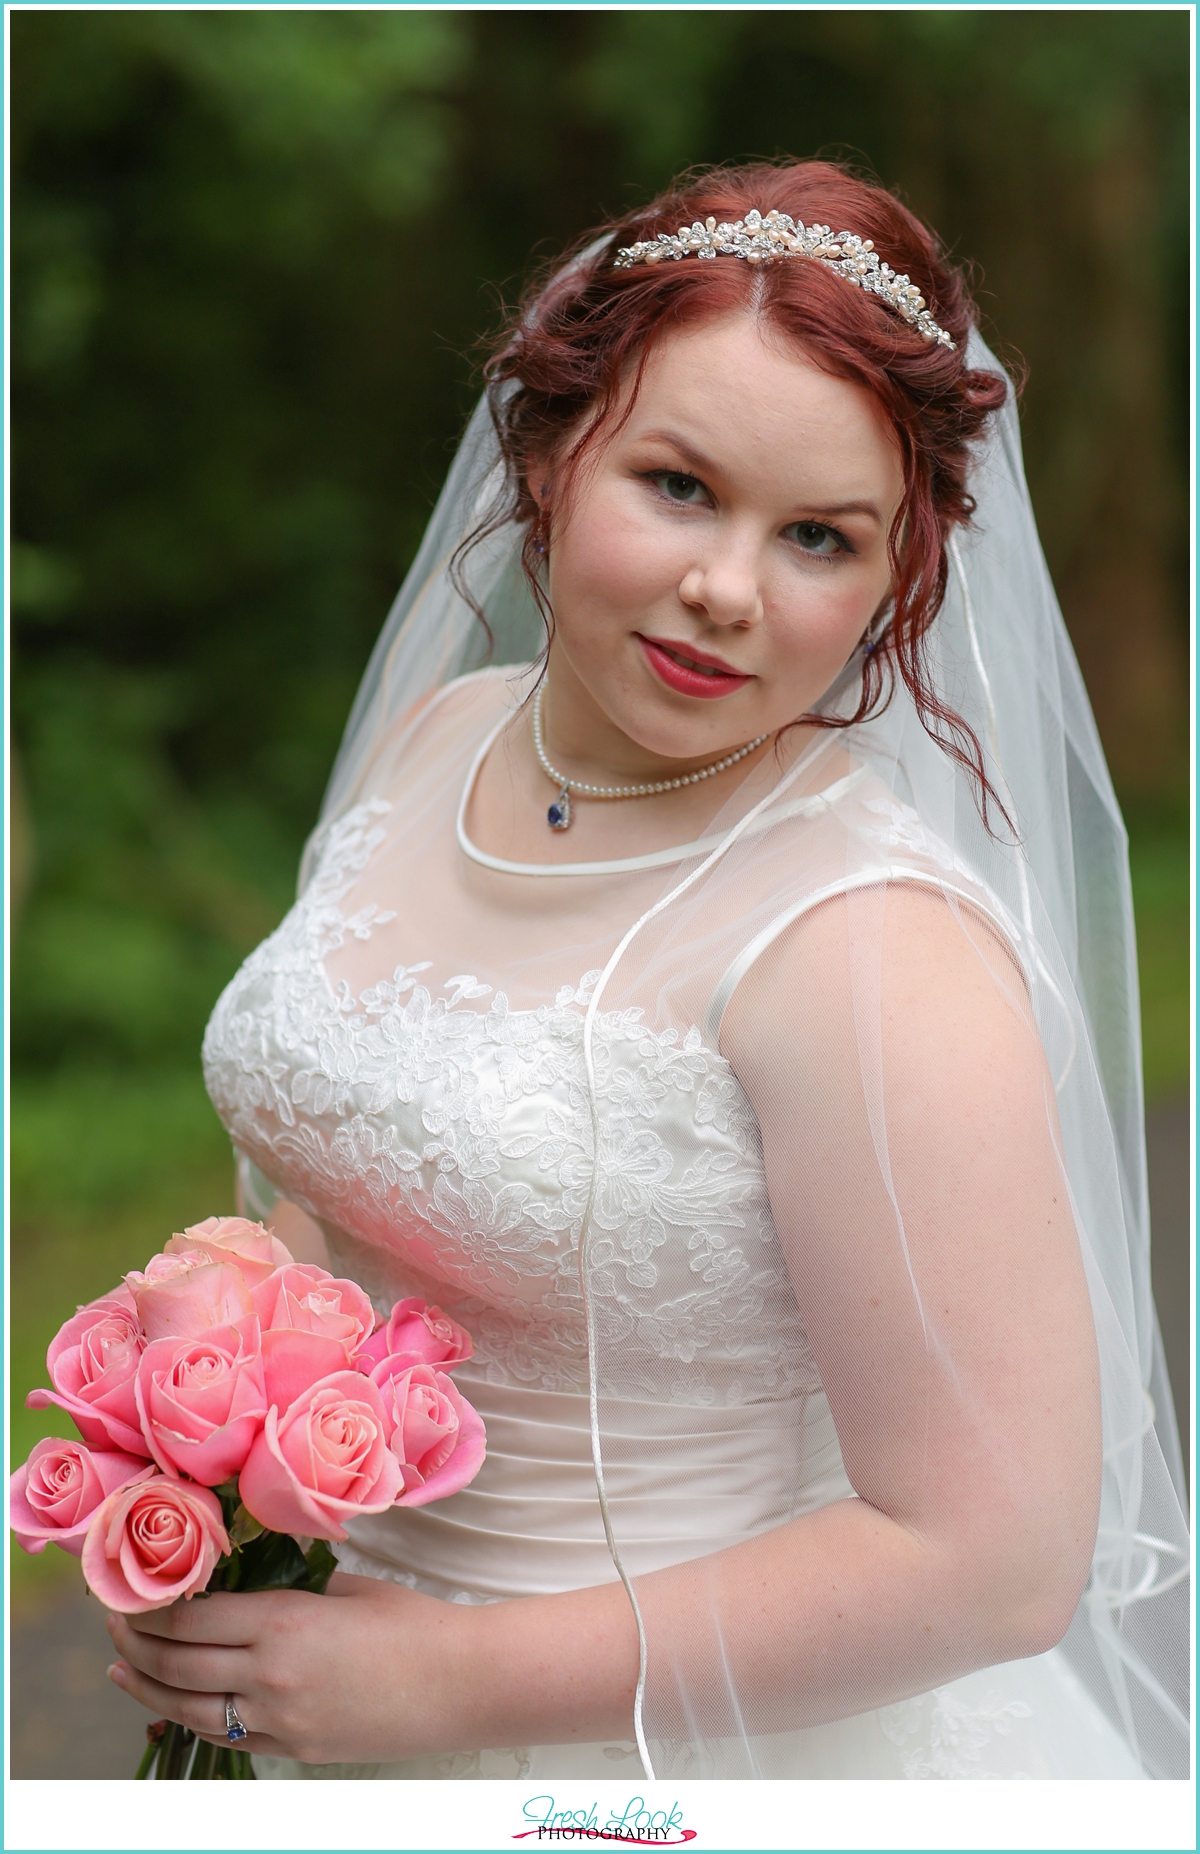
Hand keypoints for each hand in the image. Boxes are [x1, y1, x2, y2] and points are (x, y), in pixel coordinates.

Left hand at [105, 1571, 472, 1764]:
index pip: (191, 1618)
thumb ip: (294, 1586)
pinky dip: (192, 1718)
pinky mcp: (297, 1749)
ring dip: (147, 1687)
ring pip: (190, 1707)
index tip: (130, 1590)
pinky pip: (229, 1736)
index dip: (151, 1607)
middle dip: (135, 1642)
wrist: (460, 1682)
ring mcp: (281, 1718)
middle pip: (178, 1663)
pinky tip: (175, 1706)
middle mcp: (271, 1673)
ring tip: (121, 1669)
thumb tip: (253, 1580)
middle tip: (113, 1622)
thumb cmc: (413, 1623)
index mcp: (284, 1621)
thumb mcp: (347, 1587)